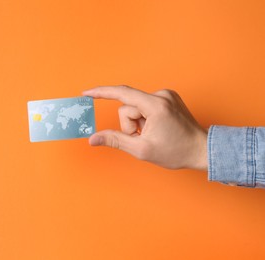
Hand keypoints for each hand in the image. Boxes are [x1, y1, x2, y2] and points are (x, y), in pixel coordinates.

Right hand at [82, 85, 207, 170]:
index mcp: (156, 105)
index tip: (86, 93)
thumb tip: (93, 138)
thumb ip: (115, 140)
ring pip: (136, 107)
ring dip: (138, 123)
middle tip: (144, 138)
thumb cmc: (177, 151)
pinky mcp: (168, 98)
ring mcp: (166, 95)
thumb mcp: (142, 149)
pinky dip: (145, 118)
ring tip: (153, 134)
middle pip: (128, 106)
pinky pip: (145, 106)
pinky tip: (157, 128)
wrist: (202, 150)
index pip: (122, 93)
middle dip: (130, 125)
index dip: (101, 93)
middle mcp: (161, 95)